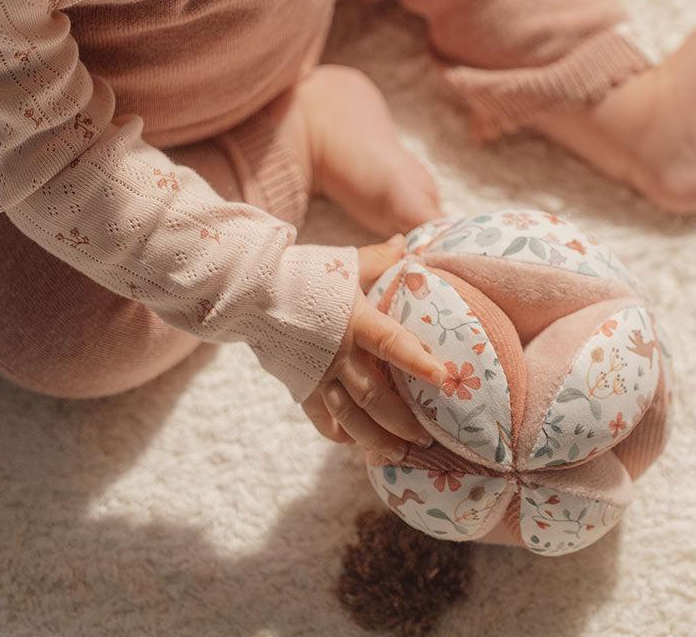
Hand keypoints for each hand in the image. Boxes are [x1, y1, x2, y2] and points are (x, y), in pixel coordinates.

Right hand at [301, 235, 446, 460]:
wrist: (251, 292)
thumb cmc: (304, 274)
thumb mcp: (345, 263)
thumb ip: (379, 258)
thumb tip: (405, 242)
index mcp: (355, 321)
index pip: (393, 344)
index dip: (419, 362)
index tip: (444, 378)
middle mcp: (339, 354)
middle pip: (375, 396)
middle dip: (402, 420)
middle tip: (427, 437)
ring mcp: (318, 375)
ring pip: (350, 418)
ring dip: (376, 439)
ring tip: (399, 454)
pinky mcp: (300, 386)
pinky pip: (322, 420)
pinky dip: (340, 435)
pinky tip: (356, 445)